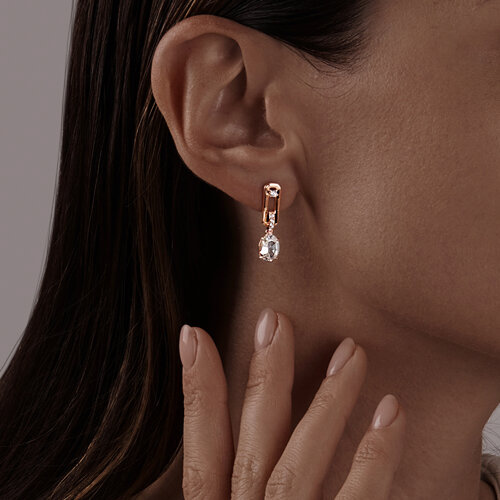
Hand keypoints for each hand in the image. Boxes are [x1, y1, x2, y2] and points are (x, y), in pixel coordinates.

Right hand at [138, 308, 405, 498]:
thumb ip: (225, 490)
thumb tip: (221, 447)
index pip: (199, 449)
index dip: (196, 391)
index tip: (193, 335)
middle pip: (253, 445)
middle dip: (264, 379)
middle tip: (277, 322)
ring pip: (303, 464)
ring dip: (328, 402)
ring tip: (351, 353)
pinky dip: (374, 455)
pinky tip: (390, 411)